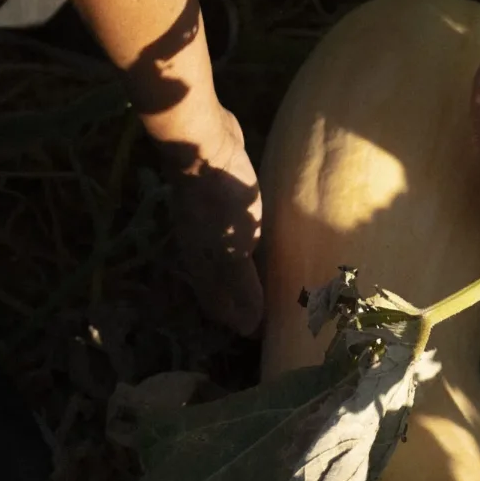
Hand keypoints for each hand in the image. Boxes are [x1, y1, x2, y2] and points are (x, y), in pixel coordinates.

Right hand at [160, 104, 263, 335]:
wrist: (204, 145)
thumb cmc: (218, 201)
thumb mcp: (233, 250)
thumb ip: (242, 287)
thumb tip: (248, 326)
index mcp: (201, 264)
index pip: (217, 304)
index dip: (236, 321)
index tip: (261, 335)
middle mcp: (203, 248)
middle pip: (223, 283)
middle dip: (244, 300)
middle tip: (275, 310)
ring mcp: (212, 223)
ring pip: (232, 257)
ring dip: (251, 271)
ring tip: (277, 280)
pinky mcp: (226, 201)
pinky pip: (241, 231)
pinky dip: (253, 243)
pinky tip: (268, 240)